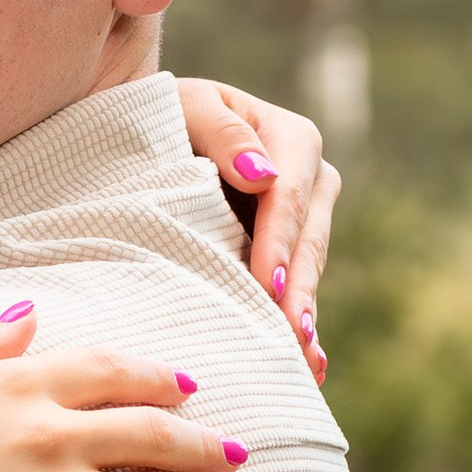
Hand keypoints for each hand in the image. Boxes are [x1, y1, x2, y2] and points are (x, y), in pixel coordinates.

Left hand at [173, 78, 336, 382]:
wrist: (160, 130)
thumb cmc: (169, 114)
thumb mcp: (189, 107)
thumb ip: (224, 134)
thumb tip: (261, 176)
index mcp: (293, 139)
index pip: (289, 197)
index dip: (278, 242)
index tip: (268, 284)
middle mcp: (310, 178)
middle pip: (307, 241)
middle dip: (298, 290)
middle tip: (290, 336)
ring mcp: (304, 218)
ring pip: (307, 270)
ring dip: (302, 314)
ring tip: (302, 361)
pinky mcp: (288, 247)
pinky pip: (297, 286)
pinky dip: (299, 324)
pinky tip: (308, 365)